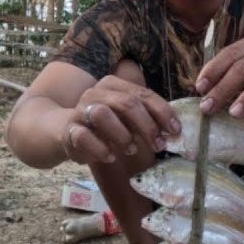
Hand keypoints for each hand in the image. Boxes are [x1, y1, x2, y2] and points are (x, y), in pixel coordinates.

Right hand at [63, 76, 179, 164]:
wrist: (67, 131)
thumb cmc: (108, 124)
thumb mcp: (128, 117)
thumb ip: (148, 117)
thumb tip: (175, 130)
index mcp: (114, 85)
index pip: (144, 95)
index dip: (163, 112)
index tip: (175, 130)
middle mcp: (96, 93)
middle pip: (127, 104)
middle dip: (147, 126)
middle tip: (159, 145)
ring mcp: (80, 110)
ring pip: (102, 115)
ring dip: (122, 135)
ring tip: (132, 150)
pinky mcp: (69, 129)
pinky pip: (84, 137)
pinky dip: (101, 149)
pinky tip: (111, 157)